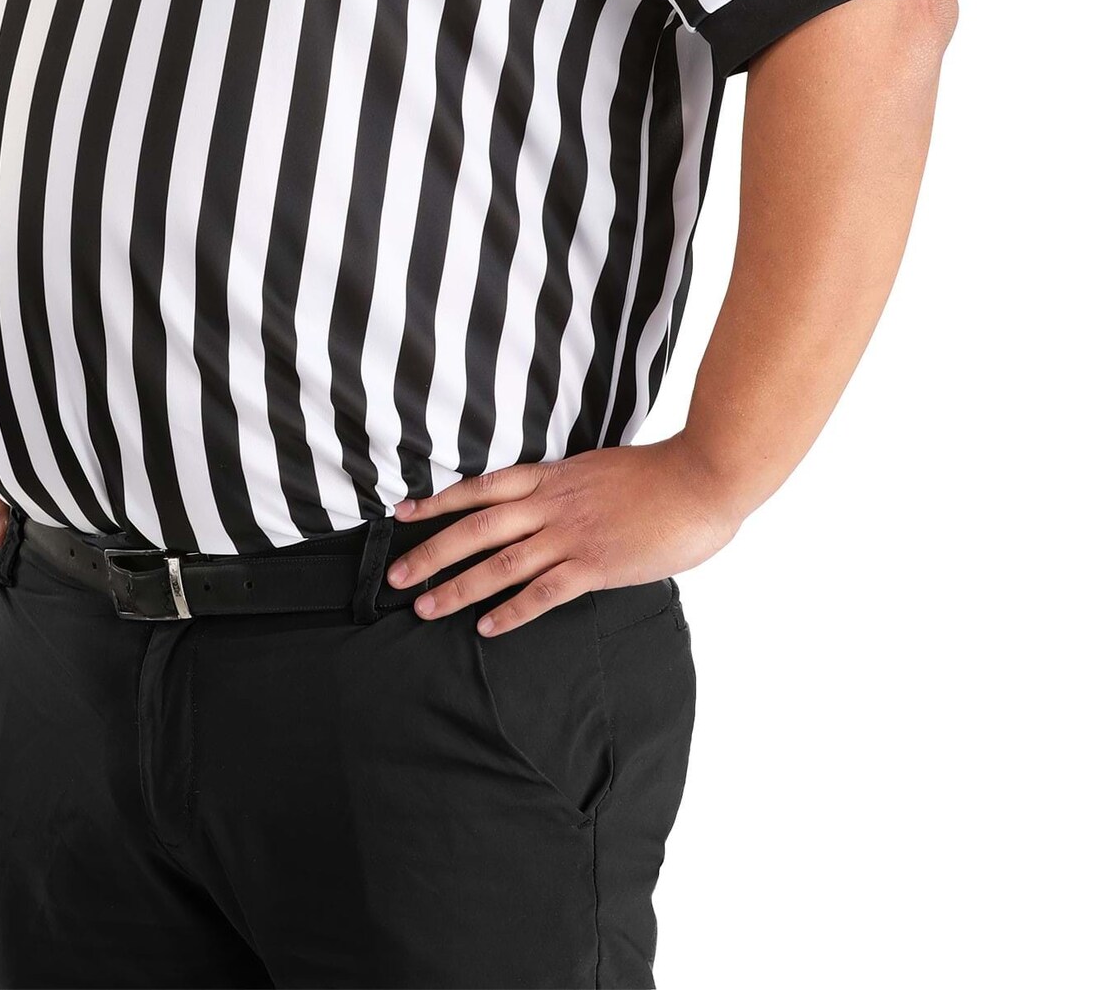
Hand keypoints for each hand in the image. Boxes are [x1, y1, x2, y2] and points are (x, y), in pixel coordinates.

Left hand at [385, 436, 740, 634]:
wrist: (701, 477)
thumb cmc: (659, 475)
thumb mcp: (599, 470)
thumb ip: (568, 488)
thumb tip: (548, 503)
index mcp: (552, 476)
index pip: (480, 488)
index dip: (438, 503)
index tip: (403, 514)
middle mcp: (551, 503)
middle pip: (475, 528)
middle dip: (430, 551)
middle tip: (396, 577)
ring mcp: (571, 534)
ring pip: (499, 563)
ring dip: (458, 587)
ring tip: (425, 607)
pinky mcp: (595, 565)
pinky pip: (543, 592)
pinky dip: (512, 611)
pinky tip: (488, 628)